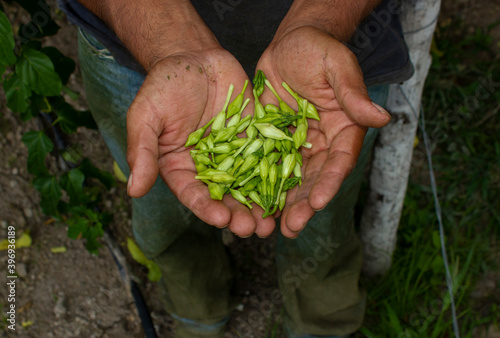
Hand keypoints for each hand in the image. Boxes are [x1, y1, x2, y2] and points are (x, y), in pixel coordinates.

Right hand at [126, 49, 276, 237]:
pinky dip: (277, 177)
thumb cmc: (165, 86)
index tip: (221, 219)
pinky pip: (267, 159)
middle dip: (238, 215)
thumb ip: (142, 151)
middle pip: (225, 196)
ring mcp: (235, 154)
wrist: (195, 58)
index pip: (193, 194)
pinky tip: (288, 191)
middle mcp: (209, 166)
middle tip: (253, 229)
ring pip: (248, 185)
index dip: (207, 208)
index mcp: (181, 167)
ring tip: (271, 222)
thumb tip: (134, 190)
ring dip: (259, 205)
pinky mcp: (255, 139)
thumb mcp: (146, 115)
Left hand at [256, 26, 391, 237]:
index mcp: (342, 129)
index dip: (329, 182)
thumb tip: (381, 117)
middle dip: (304, 204)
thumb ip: (353, 94)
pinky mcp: (271, 141)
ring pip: (290, 180)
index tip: (318, 202)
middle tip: (292, 227)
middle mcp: (321, 143)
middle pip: (314, 179)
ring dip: (283, 204)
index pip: (338, 161)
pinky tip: (251, 205)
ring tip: (273, 228)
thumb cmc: (318, 50)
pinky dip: (260, 186)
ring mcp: (295, 145)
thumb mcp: (337, 66)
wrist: (290, 44)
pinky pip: (266, 166)